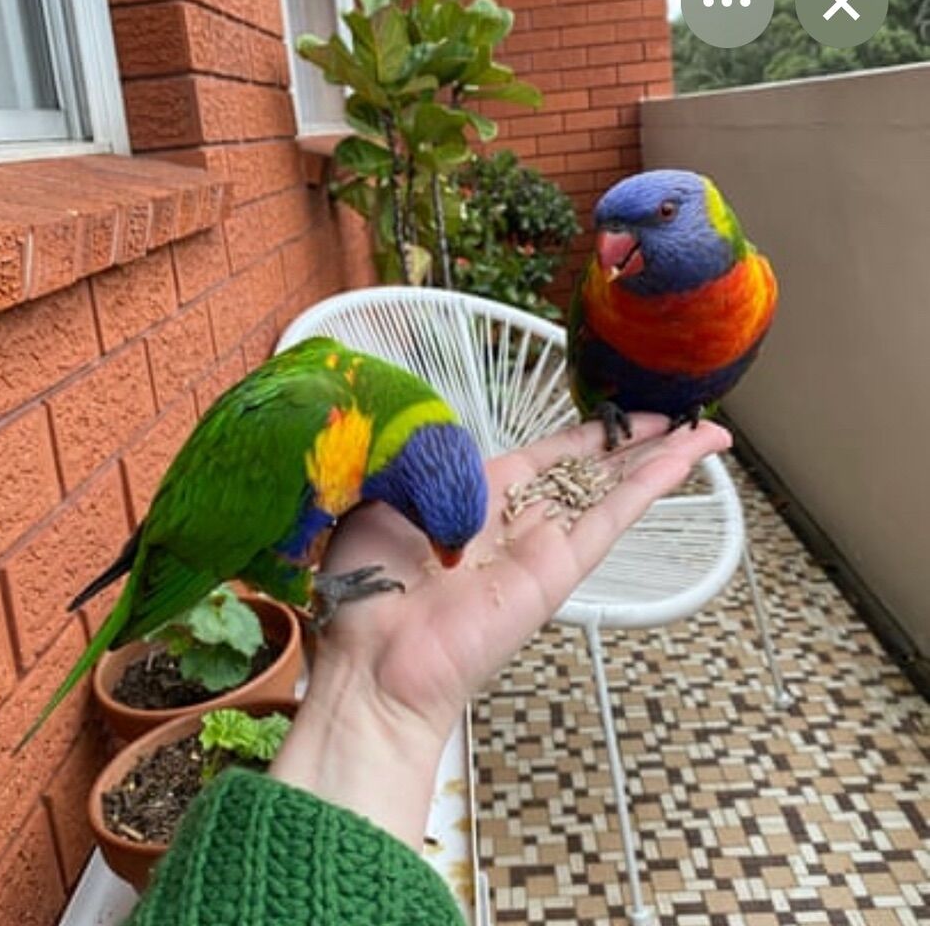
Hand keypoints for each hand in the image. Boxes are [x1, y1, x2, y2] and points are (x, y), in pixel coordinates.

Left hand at [270, 415, 731, 844]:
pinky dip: (647, 488)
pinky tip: (681, 460)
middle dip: (636, 444)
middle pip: (591, 472)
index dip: (587, 435)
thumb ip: (437, 464)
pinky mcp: (559, 572)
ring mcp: (542, 547)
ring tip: (701, 433)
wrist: (376, 656)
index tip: (623, 415)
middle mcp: (517, 520)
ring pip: (612, 491)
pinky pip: (609, 520)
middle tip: (679, 418)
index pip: (546, 456)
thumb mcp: (391, 494)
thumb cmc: (369, 583)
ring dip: (658, 460)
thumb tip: (469, 450)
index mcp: (476, 497)